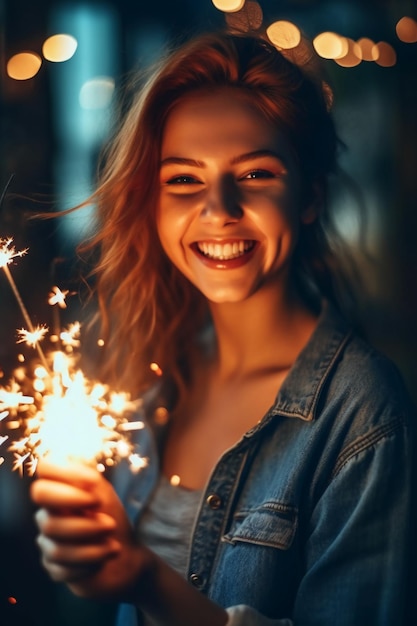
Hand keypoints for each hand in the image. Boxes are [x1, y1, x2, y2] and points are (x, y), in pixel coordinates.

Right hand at [30, 459, 153, 600]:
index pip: (44, 470)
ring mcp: (48, 543)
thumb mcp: (103, 491)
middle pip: (44, 519)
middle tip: (109, 523)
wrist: (127, 554)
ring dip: (93, 548)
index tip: (94, 493)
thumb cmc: (112, 516)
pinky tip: (103, 560)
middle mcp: (48, 514)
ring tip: (113, 544)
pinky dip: (90, 565)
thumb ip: (84, 477)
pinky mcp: (55, 569)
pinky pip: (62, 571)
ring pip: (56, 549)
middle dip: (82, 525)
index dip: (65, 479)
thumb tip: (64, 465)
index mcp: (58, 490)